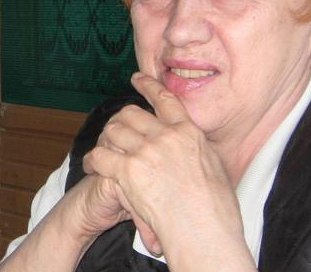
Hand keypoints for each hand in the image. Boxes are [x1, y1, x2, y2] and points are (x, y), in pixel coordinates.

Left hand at [84, 72, 247, 267]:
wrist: (206, 232)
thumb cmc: (216, 208)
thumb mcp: (214, 166)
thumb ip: (196, 149)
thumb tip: (189, 144)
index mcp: (189, 132)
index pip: (164, 98)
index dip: (148, 85)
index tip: (137, 78)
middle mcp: (167, 135)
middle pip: (132, 113)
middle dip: (121, 119)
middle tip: (115, 129)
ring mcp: (147, 151)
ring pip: (114, 130)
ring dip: (106, 139)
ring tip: (102, 150)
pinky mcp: (130, 171)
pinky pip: (102, 155)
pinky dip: (94, 160)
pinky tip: (93, 166)